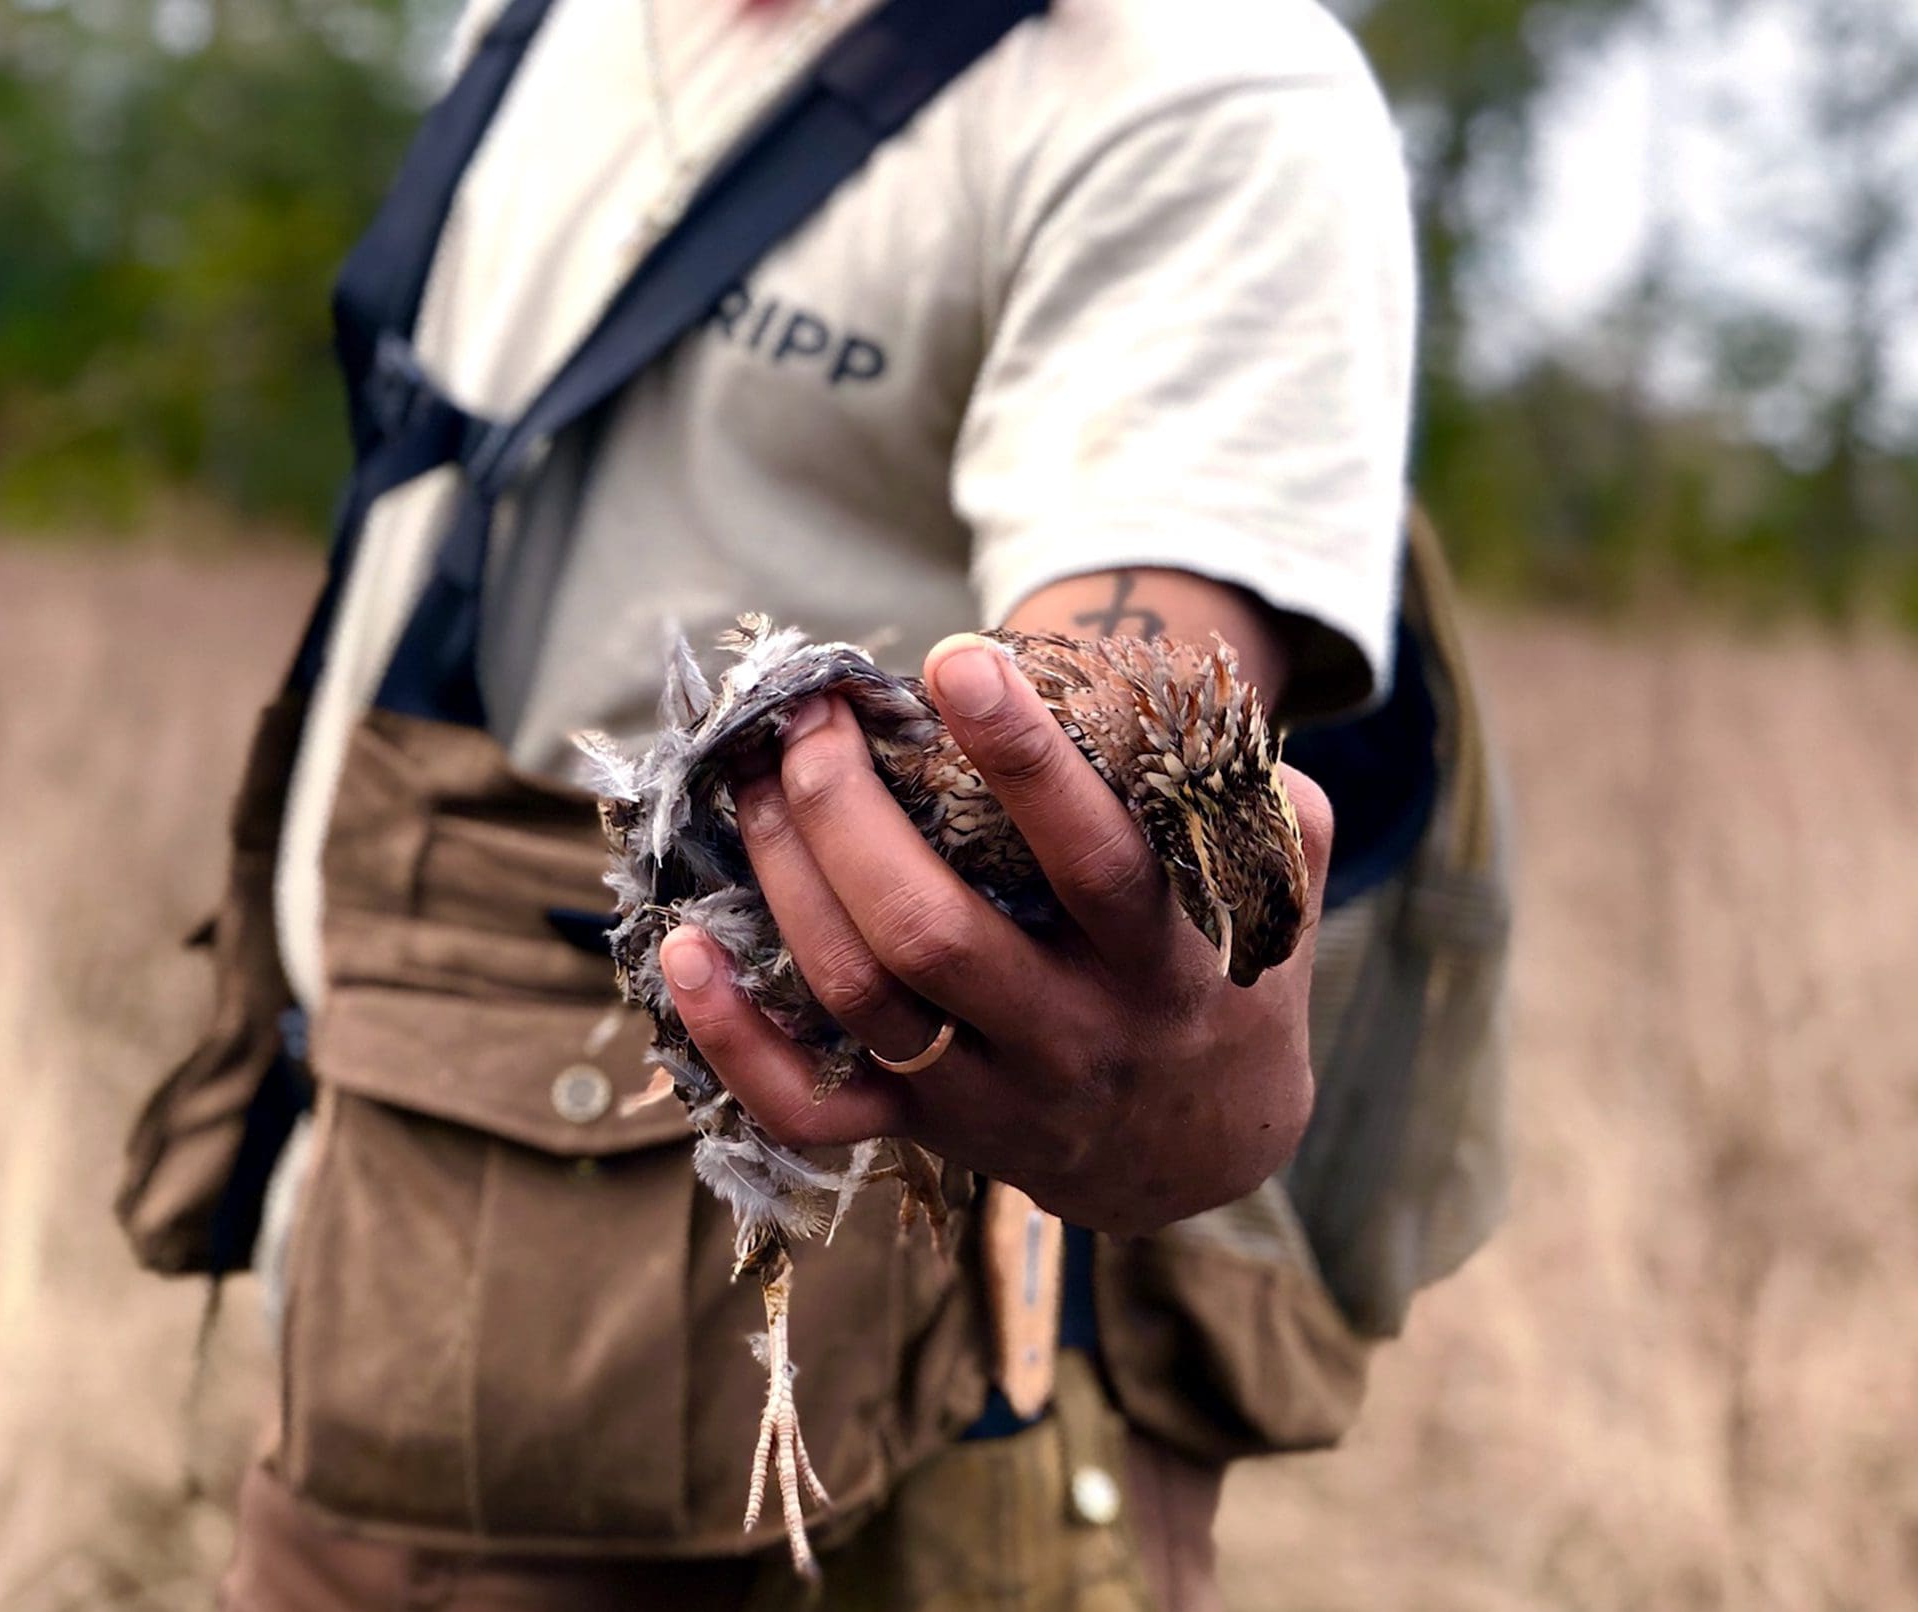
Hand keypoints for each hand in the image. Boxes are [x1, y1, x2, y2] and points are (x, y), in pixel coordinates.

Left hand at [657, 635, 1332, 1236]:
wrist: (1202, 1159)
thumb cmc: (1226, 995)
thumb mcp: (1276, 906)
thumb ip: (1274, 813)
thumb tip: (1213, 719)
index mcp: (1164, 967)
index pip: (1094, 858)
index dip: (1023, 759)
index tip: (954, 662)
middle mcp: (1071, 1038)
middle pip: (933, 930)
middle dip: (851, 813)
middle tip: (813, 721)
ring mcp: (988, 1096)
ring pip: (862, 998)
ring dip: (789, 882)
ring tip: (753, 784)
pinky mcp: (927, 1135)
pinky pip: (812, 1111)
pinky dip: (734, 1041)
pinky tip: (682, 952)